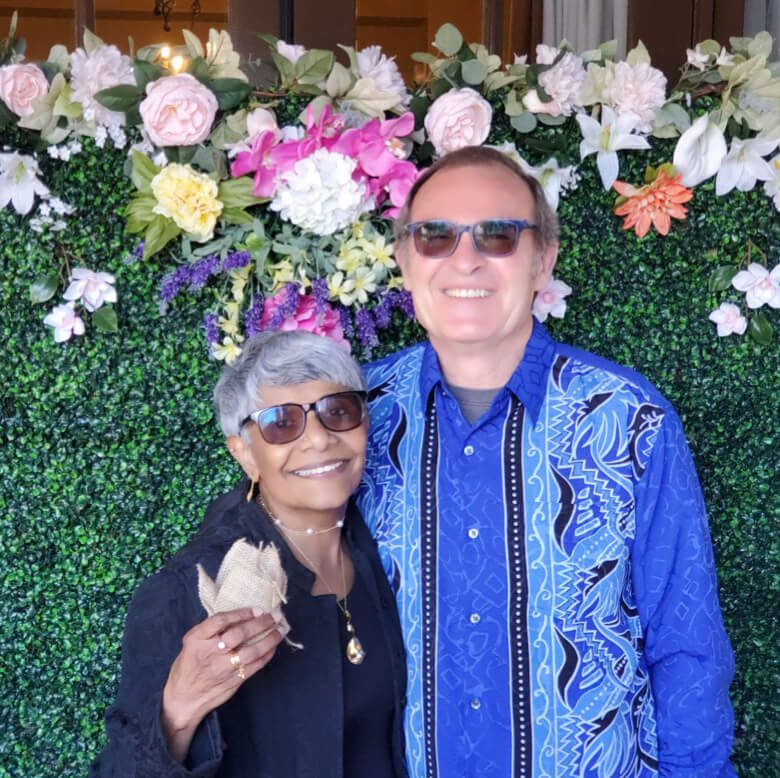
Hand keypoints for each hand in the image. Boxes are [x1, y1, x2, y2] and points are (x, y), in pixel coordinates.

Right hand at [161, 608, 281, 760]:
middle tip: (274, 616)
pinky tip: (273, 647)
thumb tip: (239, 616)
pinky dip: (267, 655)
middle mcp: (210, 653)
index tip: (257, 609)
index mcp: (197, 639)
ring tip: (279, 631)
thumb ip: (210, 631)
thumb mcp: (191, 643)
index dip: (241, 613)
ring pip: (252, 651)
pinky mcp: (233, 681)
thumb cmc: (187, 667)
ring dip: (269, 639)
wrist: (182, 700)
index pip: (220, 620)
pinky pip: (255, 666)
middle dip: (260, 623)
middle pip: (239, 634)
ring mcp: (222, 669)